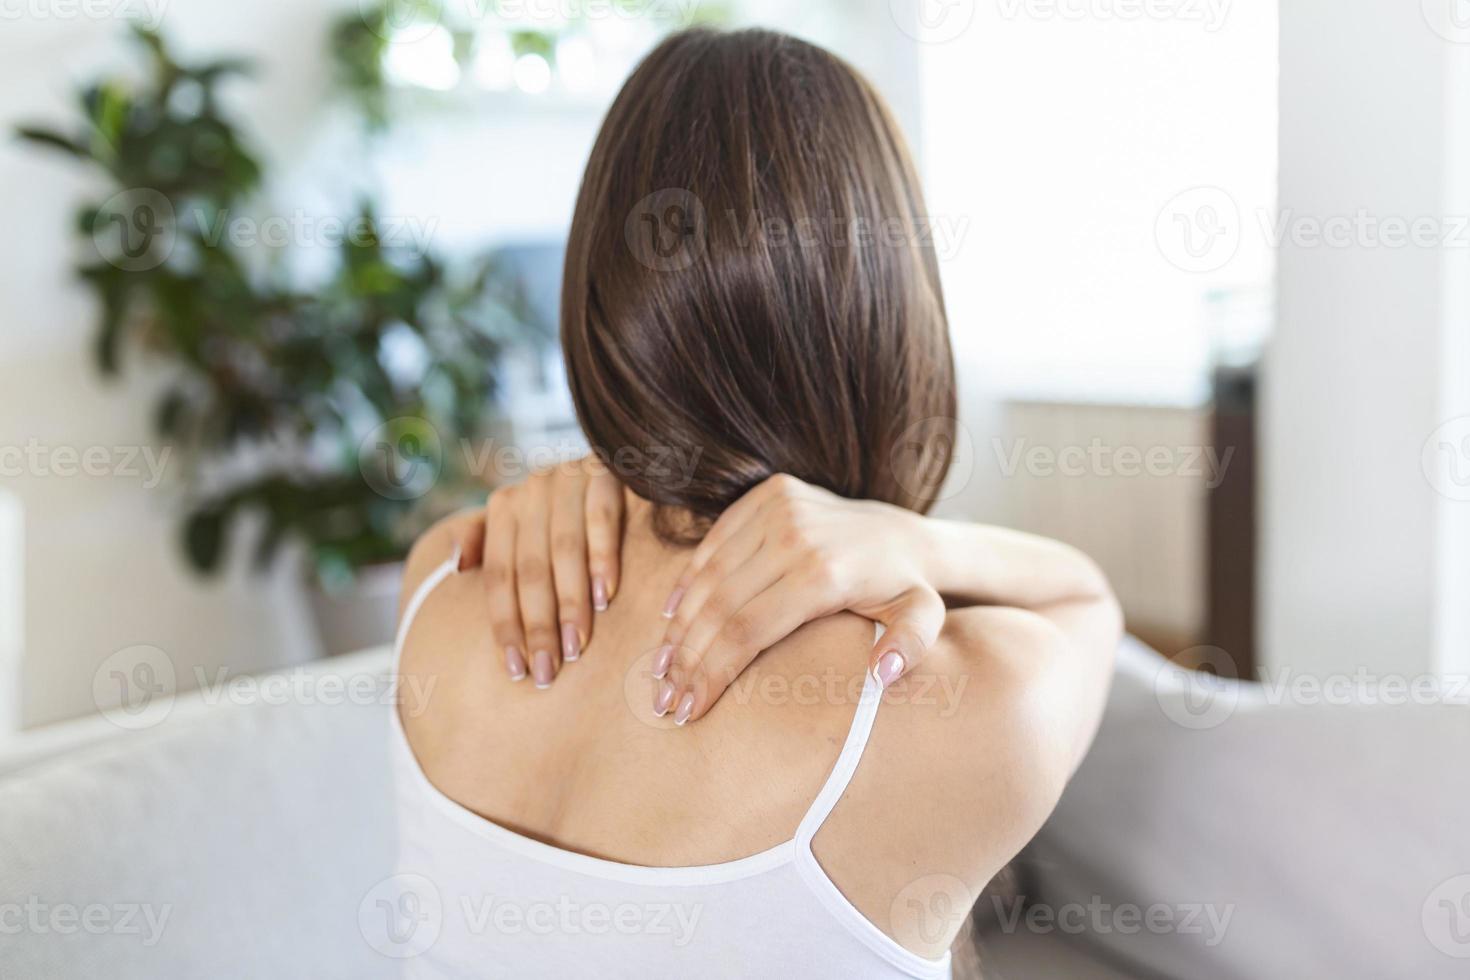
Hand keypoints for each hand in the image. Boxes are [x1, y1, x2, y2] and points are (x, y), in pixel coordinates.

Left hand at [456, 456, 623, 686]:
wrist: (623, 455)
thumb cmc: (568, 505)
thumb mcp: (524, 520)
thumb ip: (487, 539)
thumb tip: (454, 565)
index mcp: (505, 506)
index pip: (499, 575)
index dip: (505, 625)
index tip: (516, 670)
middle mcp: (531, 491)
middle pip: (529, 570)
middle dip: (538, 626)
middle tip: (547, 672)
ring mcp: (568, 479)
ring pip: (564, 551)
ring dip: (570, 602)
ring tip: (576, 647)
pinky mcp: (605, 473)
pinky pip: (600, 520)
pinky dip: (603, 559)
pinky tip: (607, 596)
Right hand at [653, 474, 945, 724]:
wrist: (907, 535)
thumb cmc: (906, 592)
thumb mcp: (922, 620)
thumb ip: (910, 647)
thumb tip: (881, 673)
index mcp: (823, 573)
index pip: (746, 630)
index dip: (711, 672)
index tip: (688, 710)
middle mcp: (795, 535)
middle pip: (720, 605)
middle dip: (686, 658)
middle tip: (663, 699)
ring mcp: (779, 508)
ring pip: (709, 575)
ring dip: (678, 625)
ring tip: (660, 668)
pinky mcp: (768, 494)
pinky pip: (714, 542)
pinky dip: (688, 581)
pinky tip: (671, 618)